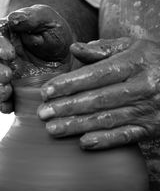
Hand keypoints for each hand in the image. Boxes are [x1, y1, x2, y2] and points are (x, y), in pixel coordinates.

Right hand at [0, 5, 74, 112]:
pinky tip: (7, 106)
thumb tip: (13, 18)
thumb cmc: (55, 32)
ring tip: (5, 92)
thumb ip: (31, 17)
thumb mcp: (48, 19)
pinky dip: (4, 104)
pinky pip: (5, 100)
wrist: (68, 54)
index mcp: (4, 34)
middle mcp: (1, 56)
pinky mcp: (16, 91)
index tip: (8, 53)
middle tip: (6, 75)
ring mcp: (8, 75)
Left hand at [38, 37, 159, 149]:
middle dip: (67, 107)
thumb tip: (74, 48)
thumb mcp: (133, 47)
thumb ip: (104, 48)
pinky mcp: (152, 127)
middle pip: (98, 99)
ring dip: (78, 126)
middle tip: (43, 114)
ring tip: (53, 129)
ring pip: (107, 119)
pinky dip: (106, 141)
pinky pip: (127, 136)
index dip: (70, 84)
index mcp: (135, 62)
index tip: (47, 92)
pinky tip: (84, 143)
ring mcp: (148, 109)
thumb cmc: (153, 61)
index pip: (96, 74)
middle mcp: (142, 86)